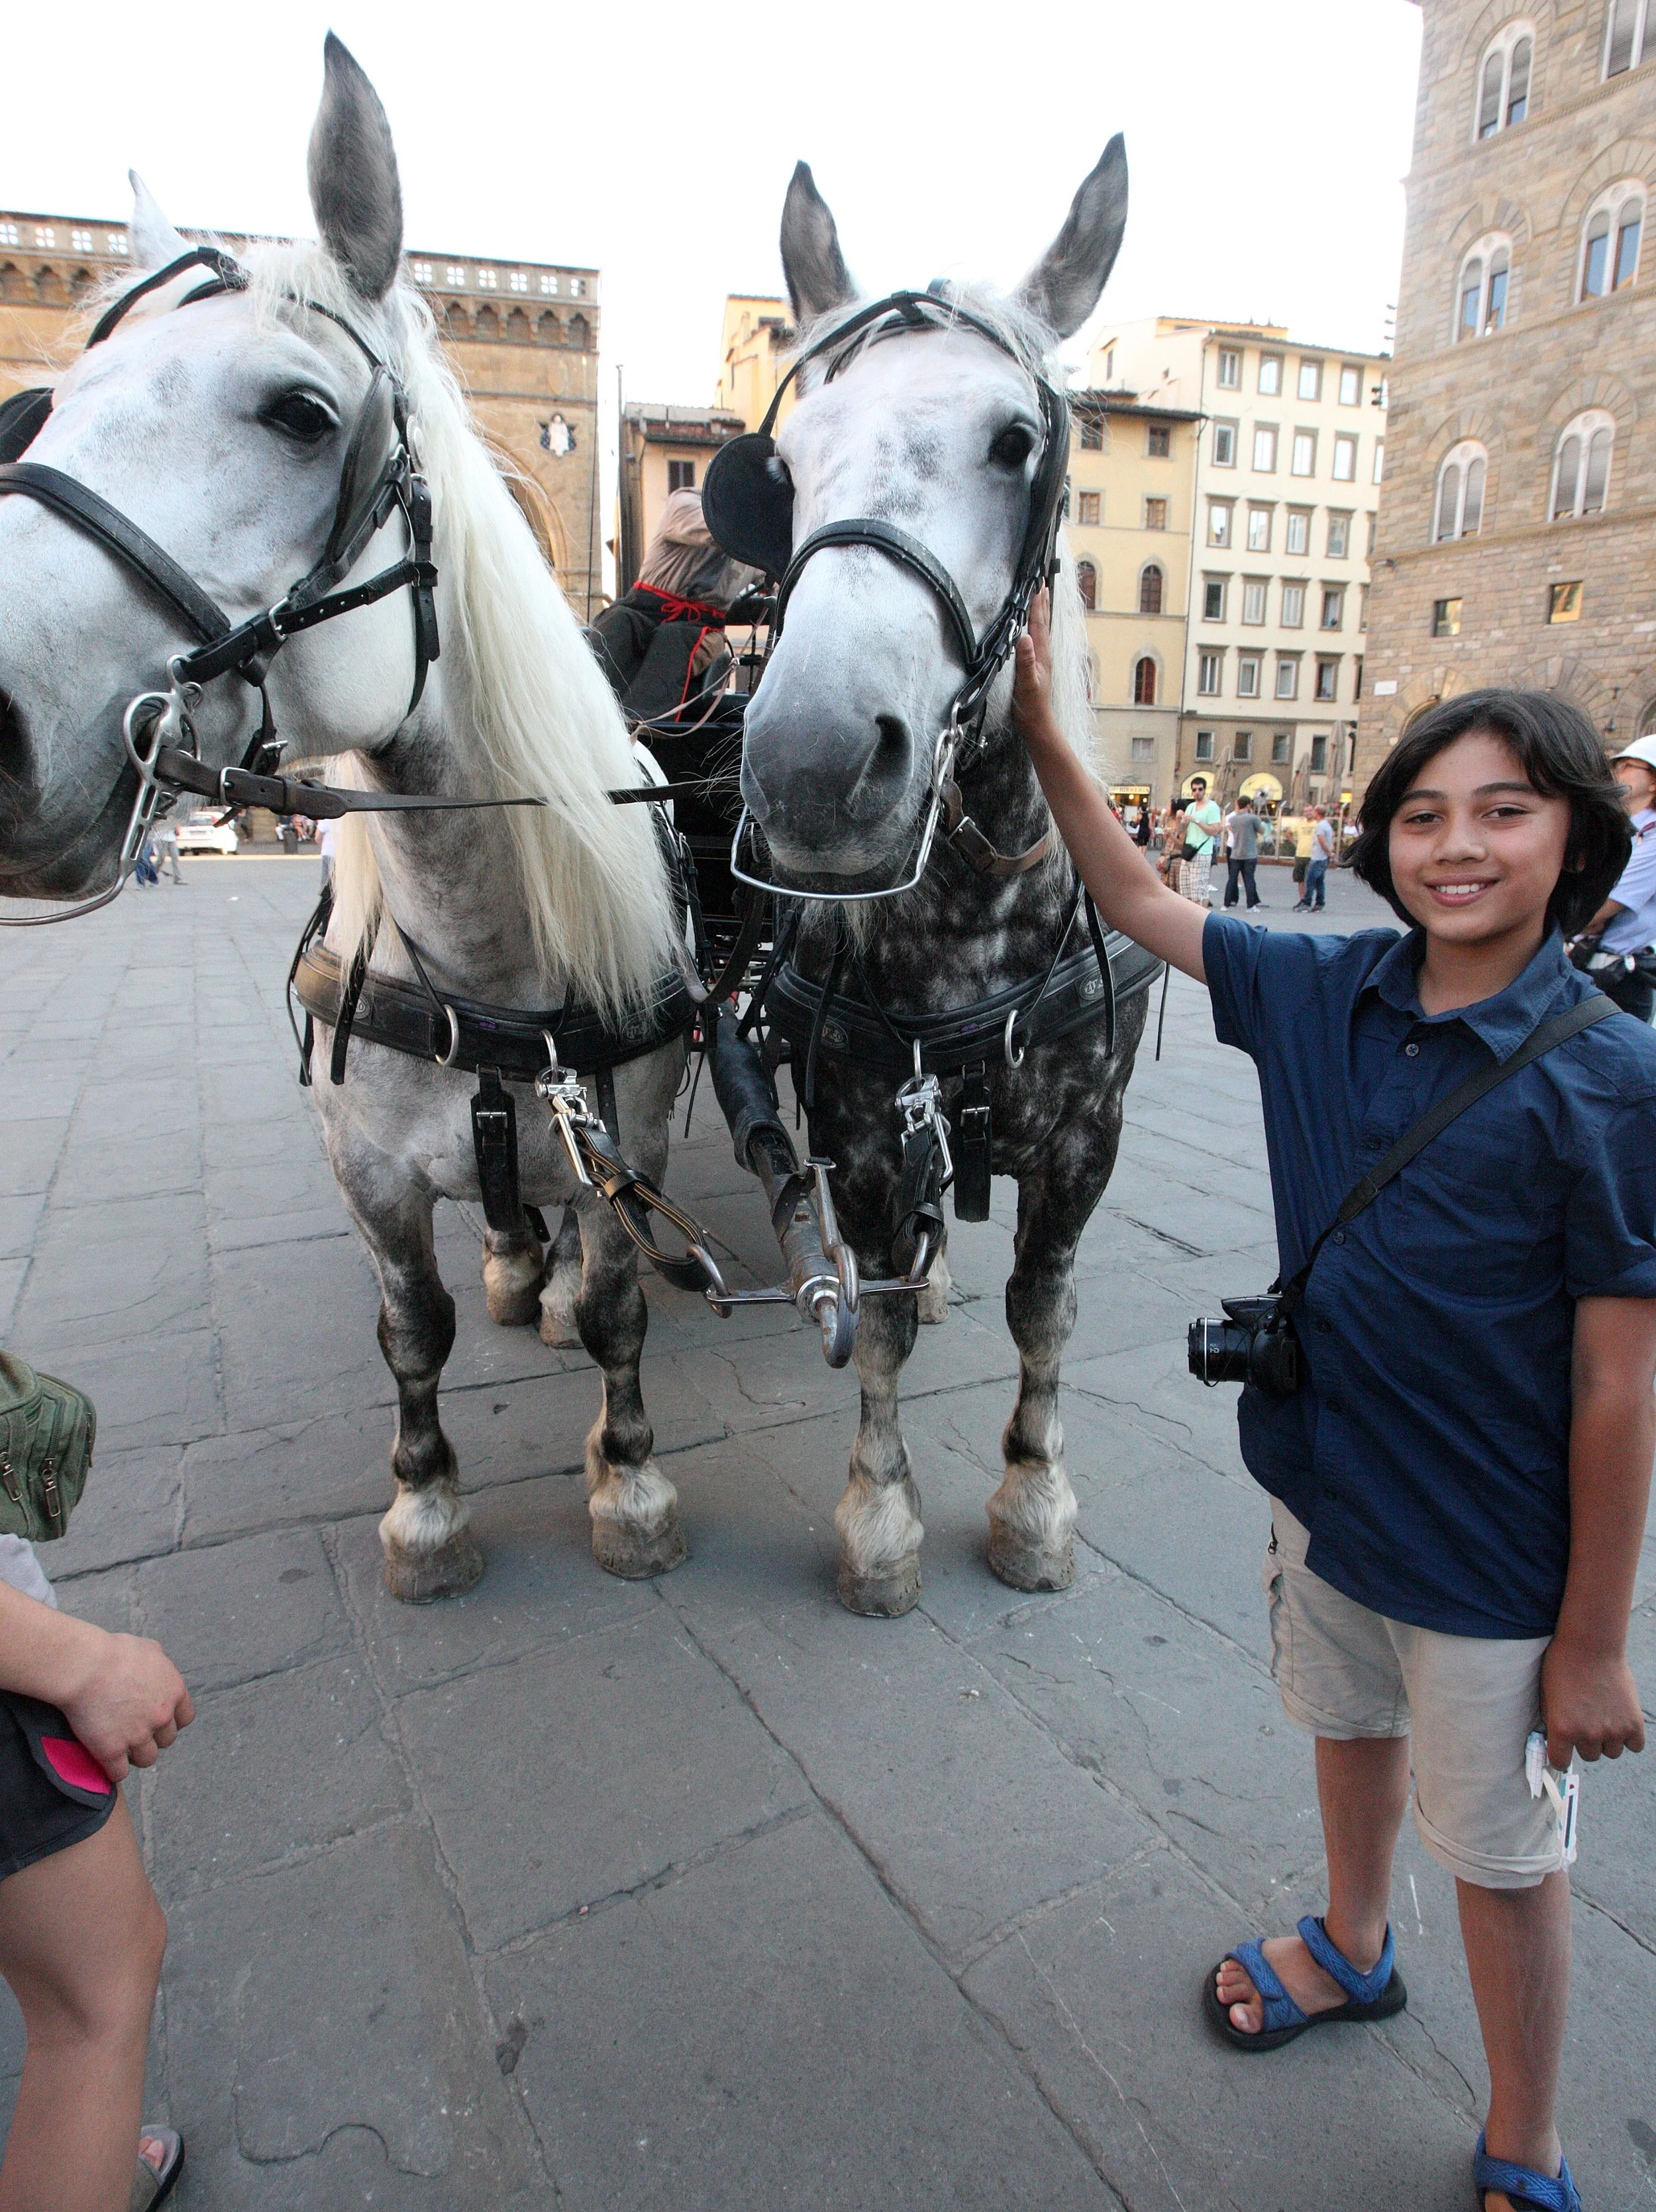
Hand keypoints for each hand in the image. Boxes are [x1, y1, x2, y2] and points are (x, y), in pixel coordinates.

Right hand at [58, 1631, 194, 1782]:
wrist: (85, 1667)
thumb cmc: (114, 1652)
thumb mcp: (150, 1649)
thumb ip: (161, 1665)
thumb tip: (160, 1672)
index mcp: (174, 1692)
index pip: (185, 1718)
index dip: (172, 1720)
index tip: (159, 1720)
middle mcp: (161, 1716)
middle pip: (167, 1740)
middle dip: (154, 1737)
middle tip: (136, 1731)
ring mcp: (138, 1736)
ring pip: (147, 1759)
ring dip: (136, 1755)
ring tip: (123, 1748)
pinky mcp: (112, 1750)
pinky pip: (120, 1773)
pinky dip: (114, 1771)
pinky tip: (106, 1762)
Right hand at [1012, 589, 1055, 748]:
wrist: (1038, 724)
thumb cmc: (1031, 706)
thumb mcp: (1027, 684)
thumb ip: (1026, 661)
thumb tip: (1025, 637)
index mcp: (1041, 655)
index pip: (1039, 624)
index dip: (1038, 604)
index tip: (1037, 584)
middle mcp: (1043, 654)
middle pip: (1043, 623)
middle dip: (1042, 602)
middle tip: (1041, 582)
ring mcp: (1041, 660)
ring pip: (1042, 630)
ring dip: (1041, 612)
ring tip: (1041, 597)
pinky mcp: (1036, 666)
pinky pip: (1037, 640)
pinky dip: (1036, 627)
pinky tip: (1033, 627)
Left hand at [1541, 1637, 1645, 1766]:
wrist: (1590, 1645)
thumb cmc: (1563, 1666)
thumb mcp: (1547, 1697)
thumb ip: (1553, 1724)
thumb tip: (1556, 1744)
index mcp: (1561, 1729)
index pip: (1560, 1762)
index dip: (1561, 1755)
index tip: (1563, 1749)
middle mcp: (1587, 1734)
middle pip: (1589, 1756)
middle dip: (1586, 1741)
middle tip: (1586, 1720)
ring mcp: (1612, 1731)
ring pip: (1611, 1752)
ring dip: (1608, 1739)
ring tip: (1603, 1715)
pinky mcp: (1633, 1724)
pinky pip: (1635, 1745)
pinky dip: (1629, 1736)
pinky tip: (1621, 1719)